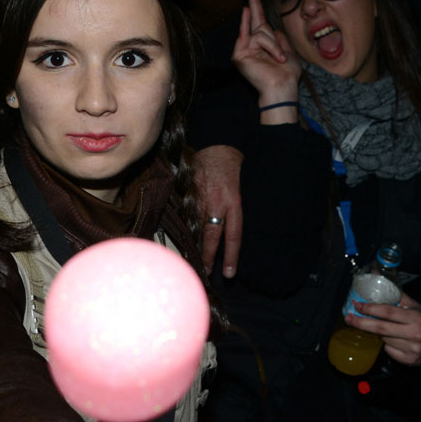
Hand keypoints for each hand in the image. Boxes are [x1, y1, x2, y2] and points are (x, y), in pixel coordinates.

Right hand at [193, 145, 242, 276]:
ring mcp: (200, 198)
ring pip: (195, 227)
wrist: (218, 147)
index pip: (233, 235)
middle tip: (206, 271)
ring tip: (191, 260)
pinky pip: (184, 214)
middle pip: (211, 236)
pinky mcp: (187, 193)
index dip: (231, 256)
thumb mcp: (239, 193)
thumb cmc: (231, 172)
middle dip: (208, 256)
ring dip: (193, 244)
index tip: (228, 273)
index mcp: (233, 203)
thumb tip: (226, 238)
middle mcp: (216, 203)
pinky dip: (183, 227)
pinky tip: (181, 238)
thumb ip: (233, 214)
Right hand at [231, 0, 300, 112]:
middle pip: (256, 22)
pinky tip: (247, 11)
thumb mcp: (288, 52)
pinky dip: (267, 43)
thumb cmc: (287, 74)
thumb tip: (273, 29)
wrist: (283, 87)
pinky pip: (254, 38)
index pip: (258, 23)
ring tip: (279, 59)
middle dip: (255, 2)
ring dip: (274, 45)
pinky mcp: (239, 55)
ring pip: (260, 32)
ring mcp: (243, 50)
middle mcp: (251, 47)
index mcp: (262, 46)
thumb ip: (279, 39)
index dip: (256, 6)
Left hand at [346, 292, 420, 365]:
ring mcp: (412, 349)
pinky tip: (394, 340)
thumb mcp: (414, 306)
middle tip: (348, 318)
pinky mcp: (408, 360)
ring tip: (385, 328)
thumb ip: (396, 294)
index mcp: (416, 318)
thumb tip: (377, 275)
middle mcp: (414, 334)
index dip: (370, 309)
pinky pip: (388, 350)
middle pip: (381, 328)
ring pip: (383, 339)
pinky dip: (386, 344)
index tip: (357, 305)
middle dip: (361, 322)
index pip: (388, 312)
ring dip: (378, 333)